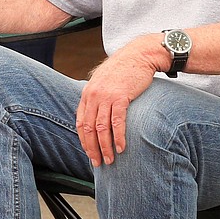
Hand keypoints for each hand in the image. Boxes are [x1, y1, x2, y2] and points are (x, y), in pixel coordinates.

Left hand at [76, 37, 162, 165]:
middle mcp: (93, 96)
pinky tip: (121, 147)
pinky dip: (118, 137)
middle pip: (89, 128)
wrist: (138, 55)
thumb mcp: (103, 82)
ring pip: (102, 128)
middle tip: (97, 162)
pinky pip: (117, 122)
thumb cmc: (123, 70)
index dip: (84, 140)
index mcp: (87, 94)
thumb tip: (95, 115)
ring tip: (110, 159)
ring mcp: (106, 97)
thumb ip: (97, 97)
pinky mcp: (121, 97)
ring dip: (105, 147)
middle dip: (92, 148)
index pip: (81, 123)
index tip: (89, 153)